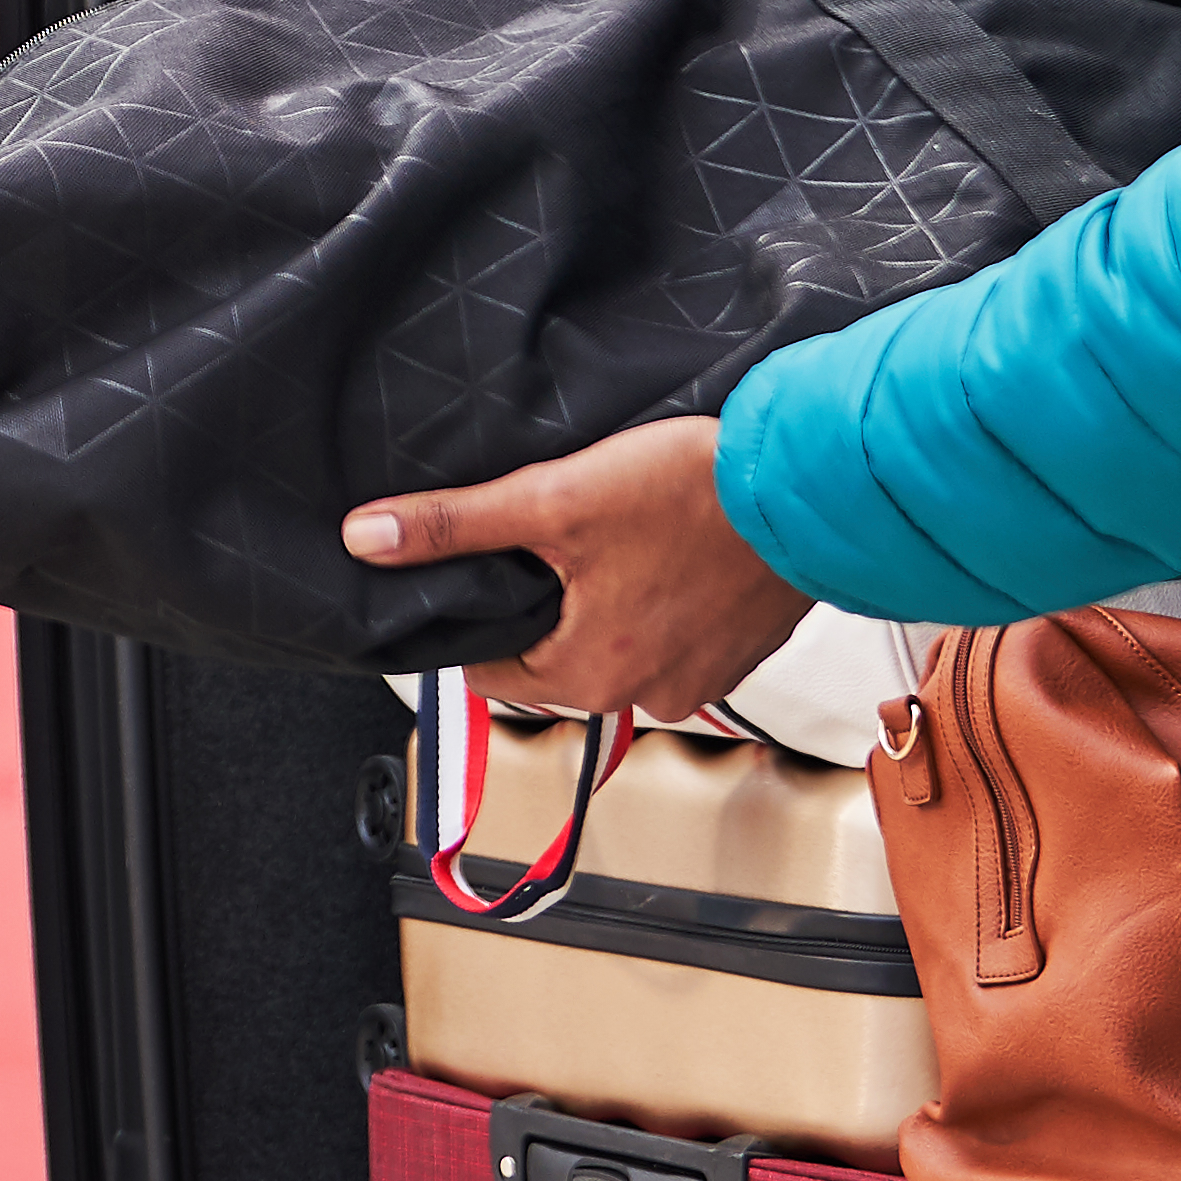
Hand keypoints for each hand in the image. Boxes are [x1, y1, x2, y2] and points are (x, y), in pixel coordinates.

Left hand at [344, 413, 810, 727]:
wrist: (813, 485)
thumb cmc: (695, 495)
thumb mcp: (553, 499)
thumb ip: (453, 525)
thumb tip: (367, 538)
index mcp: (588, 676)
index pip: (491, 673)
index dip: (478, 617)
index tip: (484, 574)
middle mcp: (644, 696)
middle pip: (555, 660)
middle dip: (548, 604)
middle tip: (558, 538)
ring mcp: (699, 680)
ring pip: (618, 646)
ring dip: (609, 604)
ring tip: (620, 538)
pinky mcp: (739, 653)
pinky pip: (675, 637)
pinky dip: (664, 603)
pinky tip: (670, 550)